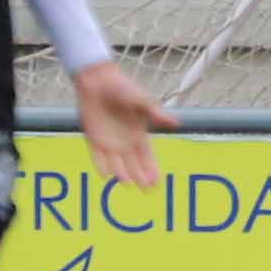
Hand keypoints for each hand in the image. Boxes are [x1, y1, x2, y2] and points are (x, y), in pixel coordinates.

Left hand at [73, 60, 176, 187]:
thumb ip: (157, 114)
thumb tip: (177, 123)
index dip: (152, 169)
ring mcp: (108, 142)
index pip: (147, 157)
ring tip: (128, 182)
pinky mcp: (93, 139)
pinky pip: (97, 157)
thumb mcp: (143, 101)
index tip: (157, 183)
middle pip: (134, 165)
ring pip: (116, 164)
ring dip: (122, 174)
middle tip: (147, 189)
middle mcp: (124, 142)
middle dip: (141, 177)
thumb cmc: (123, 88)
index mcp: (139, 134)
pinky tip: (106, 175)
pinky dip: (101, 166)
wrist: (98, 81)